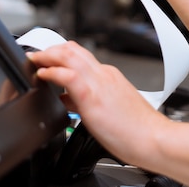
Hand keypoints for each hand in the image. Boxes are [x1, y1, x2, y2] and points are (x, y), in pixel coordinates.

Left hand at [28, 42, 168, 164]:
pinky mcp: (93, 97)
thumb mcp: (108, 110)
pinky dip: (52, 72)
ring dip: (47, 55)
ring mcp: (99, 83)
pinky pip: (68, 76)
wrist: (154, 139)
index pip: (79, 56)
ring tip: (34, 60)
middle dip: (50, 49)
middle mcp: (104, 74)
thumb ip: (86, 101)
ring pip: (68, 55)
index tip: (46, 60)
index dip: (59, 54)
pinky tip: (42, 75)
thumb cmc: (137, 130)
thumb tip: (67, 100)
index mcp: (108, 77)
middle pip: (72, 49)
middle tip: (36, 56)